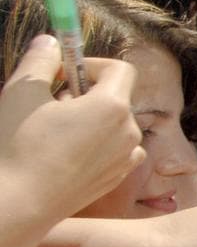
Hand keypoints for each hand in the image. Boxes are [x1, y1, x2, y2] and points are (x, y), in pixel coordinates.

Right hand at [0, 38, 143, 219]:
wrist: (18, 205)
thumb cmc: (19, 147)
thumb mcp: (21, 93)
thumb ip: (41, 61)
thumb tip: (50, 42)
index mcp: (112, 107)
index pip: (120, 69)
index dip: (91, 65)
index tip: (64, 75)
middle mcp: (129, 132)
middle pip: (116, 97)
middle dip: (85, 94)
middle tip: (50, 105)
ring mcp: (125, 158)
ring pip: (114, 124)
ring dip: (91, 120)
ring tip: (55, 132)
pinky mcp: (116, 178)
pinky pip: (115, 149)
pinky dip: (96, 144)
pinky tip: (65, 154)